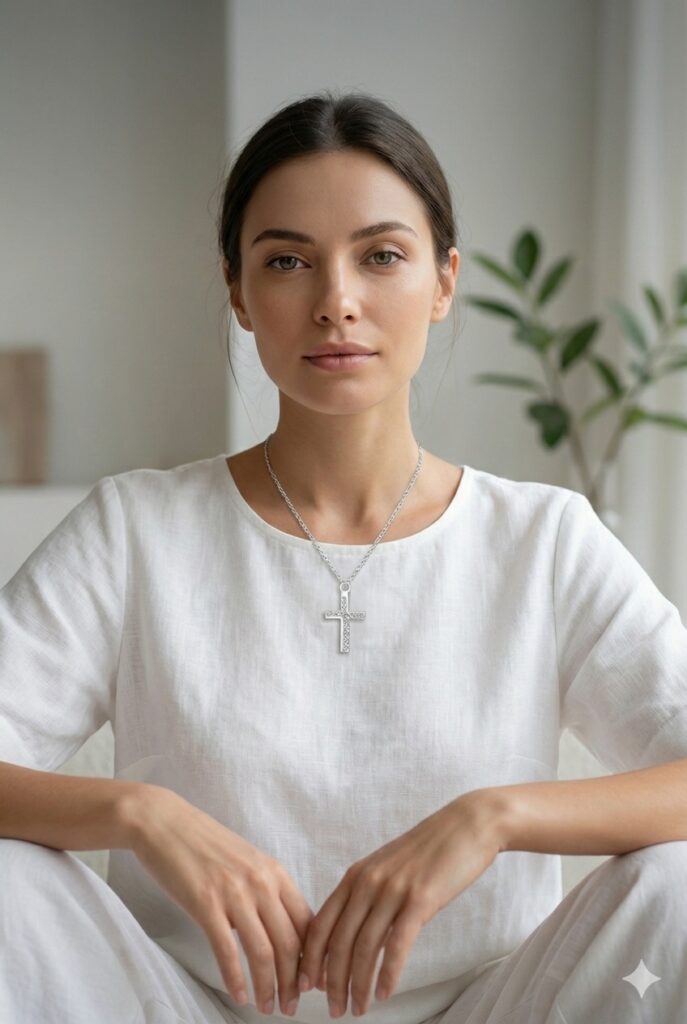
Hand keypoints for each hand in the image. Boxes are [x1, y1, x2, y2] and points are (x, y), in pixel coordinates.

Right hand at [127, 785, 314, 1016]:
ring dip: (269, 987)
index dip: (314, 958)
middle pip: (290, 943)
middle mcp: (261, 881)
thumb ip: (267, 890)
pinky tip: (239, 995)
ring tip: (267, 1007)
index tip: (313, 982)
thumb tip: (282, 929)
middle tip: (291, 1006)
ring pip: (264, 952)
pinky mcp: (205, 903)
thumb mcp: (248, 861)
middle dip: (294, 982)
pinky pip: (227, 951)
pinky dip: (236, 979)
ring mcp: (234, 892)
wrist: (165, 823)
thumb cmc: (205, 844)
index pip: (308, 922)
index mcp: (275, 872)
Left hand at [298, 791, 504, 1017]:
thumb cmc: (428, 851)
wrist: (466, 825)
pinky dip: (387, 974)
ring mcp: (392, 890)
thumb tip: (352, 932)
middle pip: (338, 941)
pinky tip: (384, 993)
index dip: (310, 958)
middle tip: (333, 1011)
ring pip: (364, 948)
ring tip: (358, 1009)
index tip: (306, 986)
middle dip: (331, 981)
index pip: (321, 923)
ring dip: (358, 985)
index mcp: (355, 875)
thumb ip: (366, 894)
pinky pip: (396, 945)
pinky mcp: (419, 899)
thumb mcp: (387, 867)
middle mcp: (367, 882)